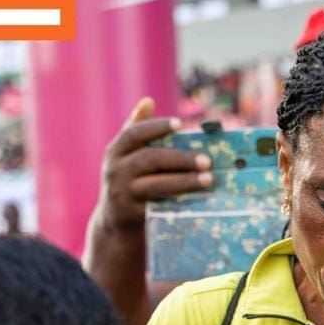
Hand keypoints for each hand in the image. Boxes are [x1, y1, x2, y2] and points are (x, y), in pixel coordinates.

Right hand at [91, 97, 212, 234]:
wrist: (114, 223)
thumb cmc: (127, 182)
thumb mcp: (125, 156)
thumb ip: (135, 129)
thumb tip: (148, 101)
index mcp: (115, 151)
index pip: (134, 134)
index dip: (156, 128)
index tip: (180, 124)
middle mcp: (115, 171)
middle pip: (150, 159)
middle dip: (180, 159)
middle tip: (207, 160)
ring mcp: (123, 194)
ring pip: (156, 184)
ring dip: (185, 181)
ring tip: (209, 179)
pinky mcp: (133, 215)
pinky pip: (159, 205)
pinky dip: (179, 200)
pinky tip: (197, 198)